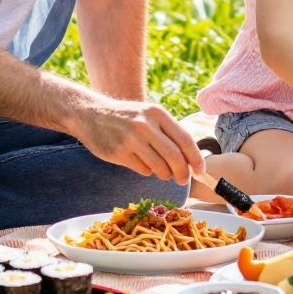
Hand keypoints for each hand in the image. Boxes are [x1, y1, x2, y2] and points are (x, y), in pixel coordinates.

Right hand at [68, 97, 202, 182]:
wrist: (91, 114)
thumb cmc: (128, 117)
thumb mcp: (149, 115)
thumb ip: (169, 133)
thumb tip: (191, 159)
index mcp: (157, 114)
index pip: (184, 139)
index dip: (195, 158)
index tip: (201, 170)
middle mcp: (145, 125)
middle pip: (174, 157)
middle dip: (183, 173)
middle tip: (183, 179)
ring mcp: (131, 140)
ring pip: (159, 167)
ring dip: (165, 174)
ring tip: (162, 171)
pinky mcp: (119, 153)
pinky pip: (143, 170)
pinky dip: (147, 171)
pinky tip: (141, 163)